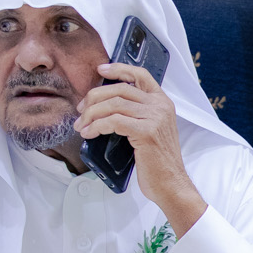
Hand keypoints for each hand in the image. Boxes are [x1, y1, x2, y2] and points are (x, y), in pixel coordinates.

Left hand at [80, 61, 208, 234]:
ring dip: (92, 114)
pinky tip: (89, 133)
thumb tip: (105, 106)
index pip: (140, 75)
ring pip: (114, 104)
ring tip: (81, 125)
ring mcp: (155, 118)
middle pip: (120, 89)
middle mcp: (161, 106)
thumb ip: (136, 114)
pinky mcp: (146, 132)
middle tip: (81, 110)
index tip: (100, 70)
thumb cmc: (157, 162)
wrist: (171, 184)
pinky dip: (97, 126)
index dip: (119, 69)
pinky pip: (114, 121)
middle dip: (95, 97)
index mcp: (162, 103)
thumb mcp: (150, 131)